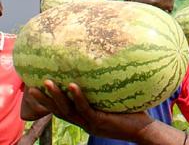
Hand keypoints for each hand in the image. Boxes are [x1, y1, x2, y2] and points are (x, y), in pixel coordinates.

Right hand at [26, 80, 153, 141]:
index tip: (36, 90)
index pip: (63, 111)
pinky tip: (72, 85)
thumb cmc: (133, 114)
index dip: (49, 103)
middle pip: (59, 112)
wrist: (145, 131)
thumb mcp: (114, 103)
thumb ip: (106, 93)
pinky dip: (77, 97)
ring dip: (56, 97)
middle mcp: (85, 122)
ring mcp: (91, 123)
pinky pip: (85, 108)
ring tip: (46, 82)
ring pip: (67, 110)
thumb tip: (106, 70)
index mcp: (86, 119)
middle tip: (31, 87)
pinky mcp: (99, 121)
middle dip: (45, 100)